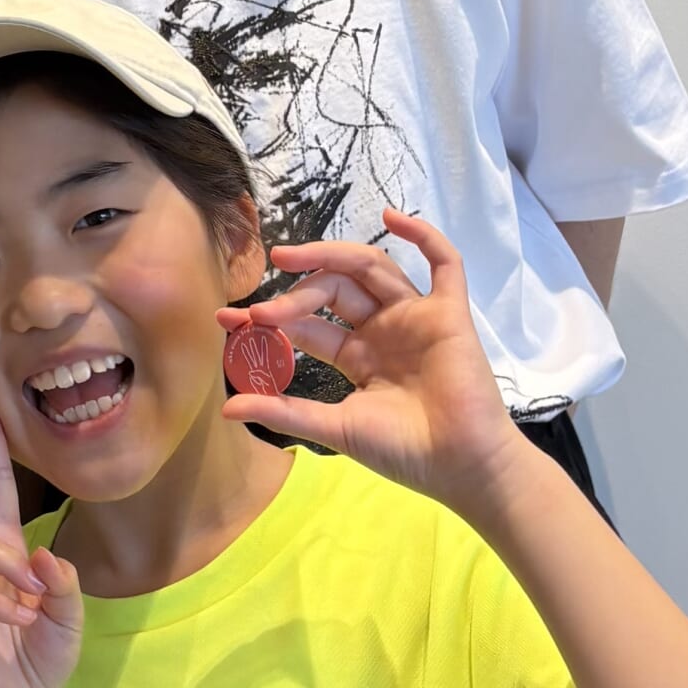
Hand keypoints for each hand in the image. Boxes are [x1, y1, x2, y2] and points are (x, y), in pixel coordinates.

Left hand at [218, 210, 526, 519]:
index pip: (308, 323)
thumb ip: (285, 411)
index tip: (231, 318)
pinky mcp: (449, 314)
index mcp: (358, 355)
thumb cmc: (404, 453)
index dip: (272, 317)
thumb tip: (226, 408)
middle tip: (261, 305)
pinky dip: (424, 236)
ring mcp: (417, 317)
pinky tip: (394, 218)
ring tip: (289, 258)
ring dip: (331, 257)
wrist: (461, 469)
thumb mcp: (335, 427)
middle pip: (335, 289)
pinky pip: (444, 264)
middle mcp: (385, 329)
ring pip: (372, 268)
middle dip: (296, 291)